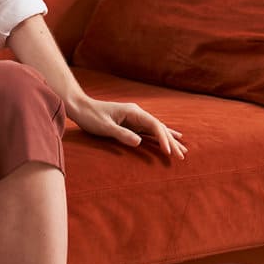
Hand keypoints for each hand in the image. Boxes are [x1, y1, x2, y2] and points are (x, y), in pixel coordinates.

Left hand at [71, 96, 186, 159]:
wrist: (80, 107)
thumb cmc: (91, 117)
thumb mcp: (105, 127)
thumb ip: (122, 134)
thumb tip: (140, 142)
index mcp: (133, 112)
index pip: (154, 125)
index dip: (164, 138)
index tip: (169, 152)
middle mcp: (137, 113)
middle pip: (159, 127)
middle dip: (171, 141)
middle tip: (183, 156)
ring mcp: (134, 118)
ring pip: (156, 129)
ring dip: (169, 139)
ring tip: (183, 149)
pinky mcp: (131, 123)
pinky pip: (149, 131)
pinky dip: (160, 137)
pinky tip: (169, 139)